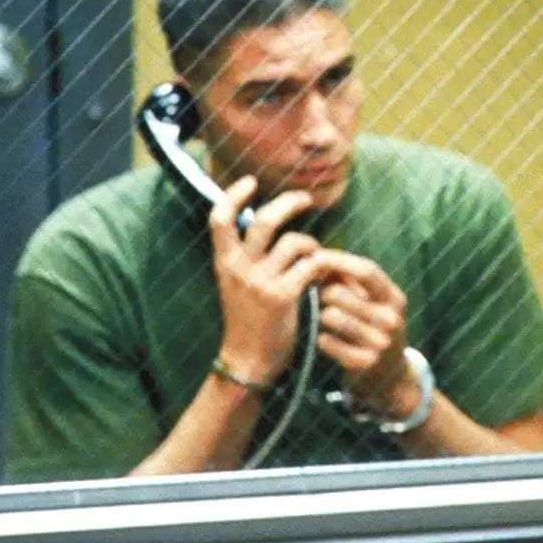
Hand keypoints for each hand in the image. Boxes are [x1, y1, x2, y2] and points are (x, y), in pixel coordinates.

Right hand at [210, 176, 325, 385]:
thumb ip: (244, 258)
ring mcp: (261, 281)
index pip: (220, 219)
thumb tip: (263, 226)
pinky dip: (322, 266)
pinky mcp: (283, 296)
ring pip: (295, 242)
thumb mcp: (235, 286)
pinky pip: (311, 266)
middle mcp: (239, 268)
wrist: (248, 361)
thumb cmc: (247, 322)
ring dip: (312, 245)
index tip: (250, 182)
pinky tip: (322, 277)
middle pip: (264, 221)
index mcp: (224, 263)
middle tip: (306, 200)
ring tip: (316, 257)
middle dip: (289, 204)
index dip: (233, 195)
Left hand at [311, 250, 414, 415]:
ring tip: (327, 321)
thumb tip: (319, 257)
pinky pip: (326, 341)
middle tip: (320, 297)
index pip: (366, 270)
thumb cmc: (374, 331)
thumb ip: (352, 282)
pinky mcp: (365, 363)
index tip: (315, 256)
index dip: (338, 260)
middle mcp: (391, 319)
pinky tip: (327, 341)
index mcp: (395, 299)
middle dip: (323, 291)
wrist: (392, 379)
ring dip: (322, 316)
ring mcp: (380, 342)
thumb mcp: (376, 305)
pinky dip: (321, 339)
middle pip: (340, 292)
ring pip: (331, 315)